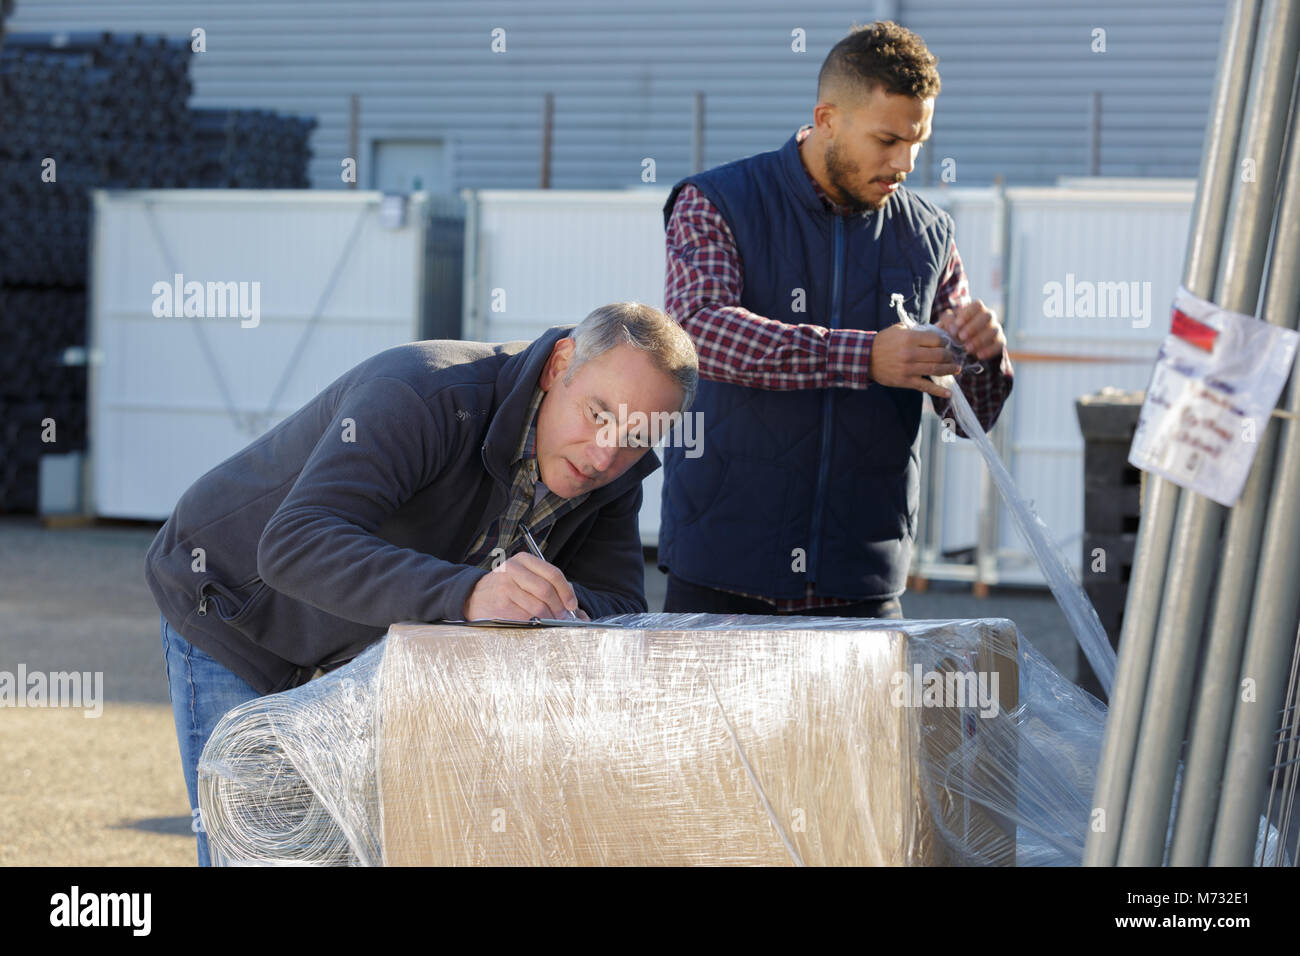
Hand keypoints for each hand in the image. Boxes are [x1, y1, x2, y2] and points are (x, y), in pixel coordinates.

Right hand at [463, 552, 584, 620]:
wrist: (475, 596)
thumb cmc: (505, 589)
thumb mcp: (524, 579)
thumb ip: (549, 589)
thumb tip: (578, 612)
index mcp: (524, 559)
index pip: (553, 574)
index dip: (566, 591)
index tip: (573, 605)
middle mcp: (513, 569)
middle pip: (547, 590)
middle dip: (560, 607)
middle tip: (564, 617)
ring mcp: (506, 585)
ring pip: (538, 605)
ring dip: (550, 618)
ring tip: (553, 622)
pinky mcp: (501, 602)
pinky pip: (526, 616)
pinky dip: (536, 622)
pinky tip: (535, 622)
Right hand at [869, 324, 961, 398]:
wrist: (865, 357)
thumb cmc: (883, 341)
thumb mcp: (899, 329)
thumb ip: (917, 329)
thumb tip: (938, 329)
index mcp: (910, 338)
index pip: (937, 339)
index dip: (945, 342)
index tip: (948, 344)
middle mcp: (911, 353)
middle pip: (940, 355)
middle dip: (950, 356)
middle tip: (953, 357)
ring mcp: (908, 368)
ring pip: (936, 369)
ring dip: (949, 370)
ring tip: (956, 369)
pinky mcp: (905, 381)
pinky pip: (925, 386)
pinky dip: (938, 391)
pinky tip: (948, 393)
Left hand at [935, 299, 1005, 362]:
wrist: (966, 345)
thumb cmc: (956, 330)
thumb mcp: (949, 324)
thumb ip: (948, 322)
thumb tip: (952, 327)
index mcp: (976, 309)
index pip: (977, 305)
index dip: (968, 313)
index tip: (957, 324)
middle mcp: (988, 317)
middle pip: (988, 315)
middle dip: (974, 326)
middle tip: (961, 337)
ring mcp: (995, 328)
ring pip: (994, 330)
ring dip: (980, 339)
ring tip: (967, 348)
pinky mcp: (1000, 341)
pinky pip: (999, 344)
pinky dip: (989, 350)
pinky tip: (979, 355)